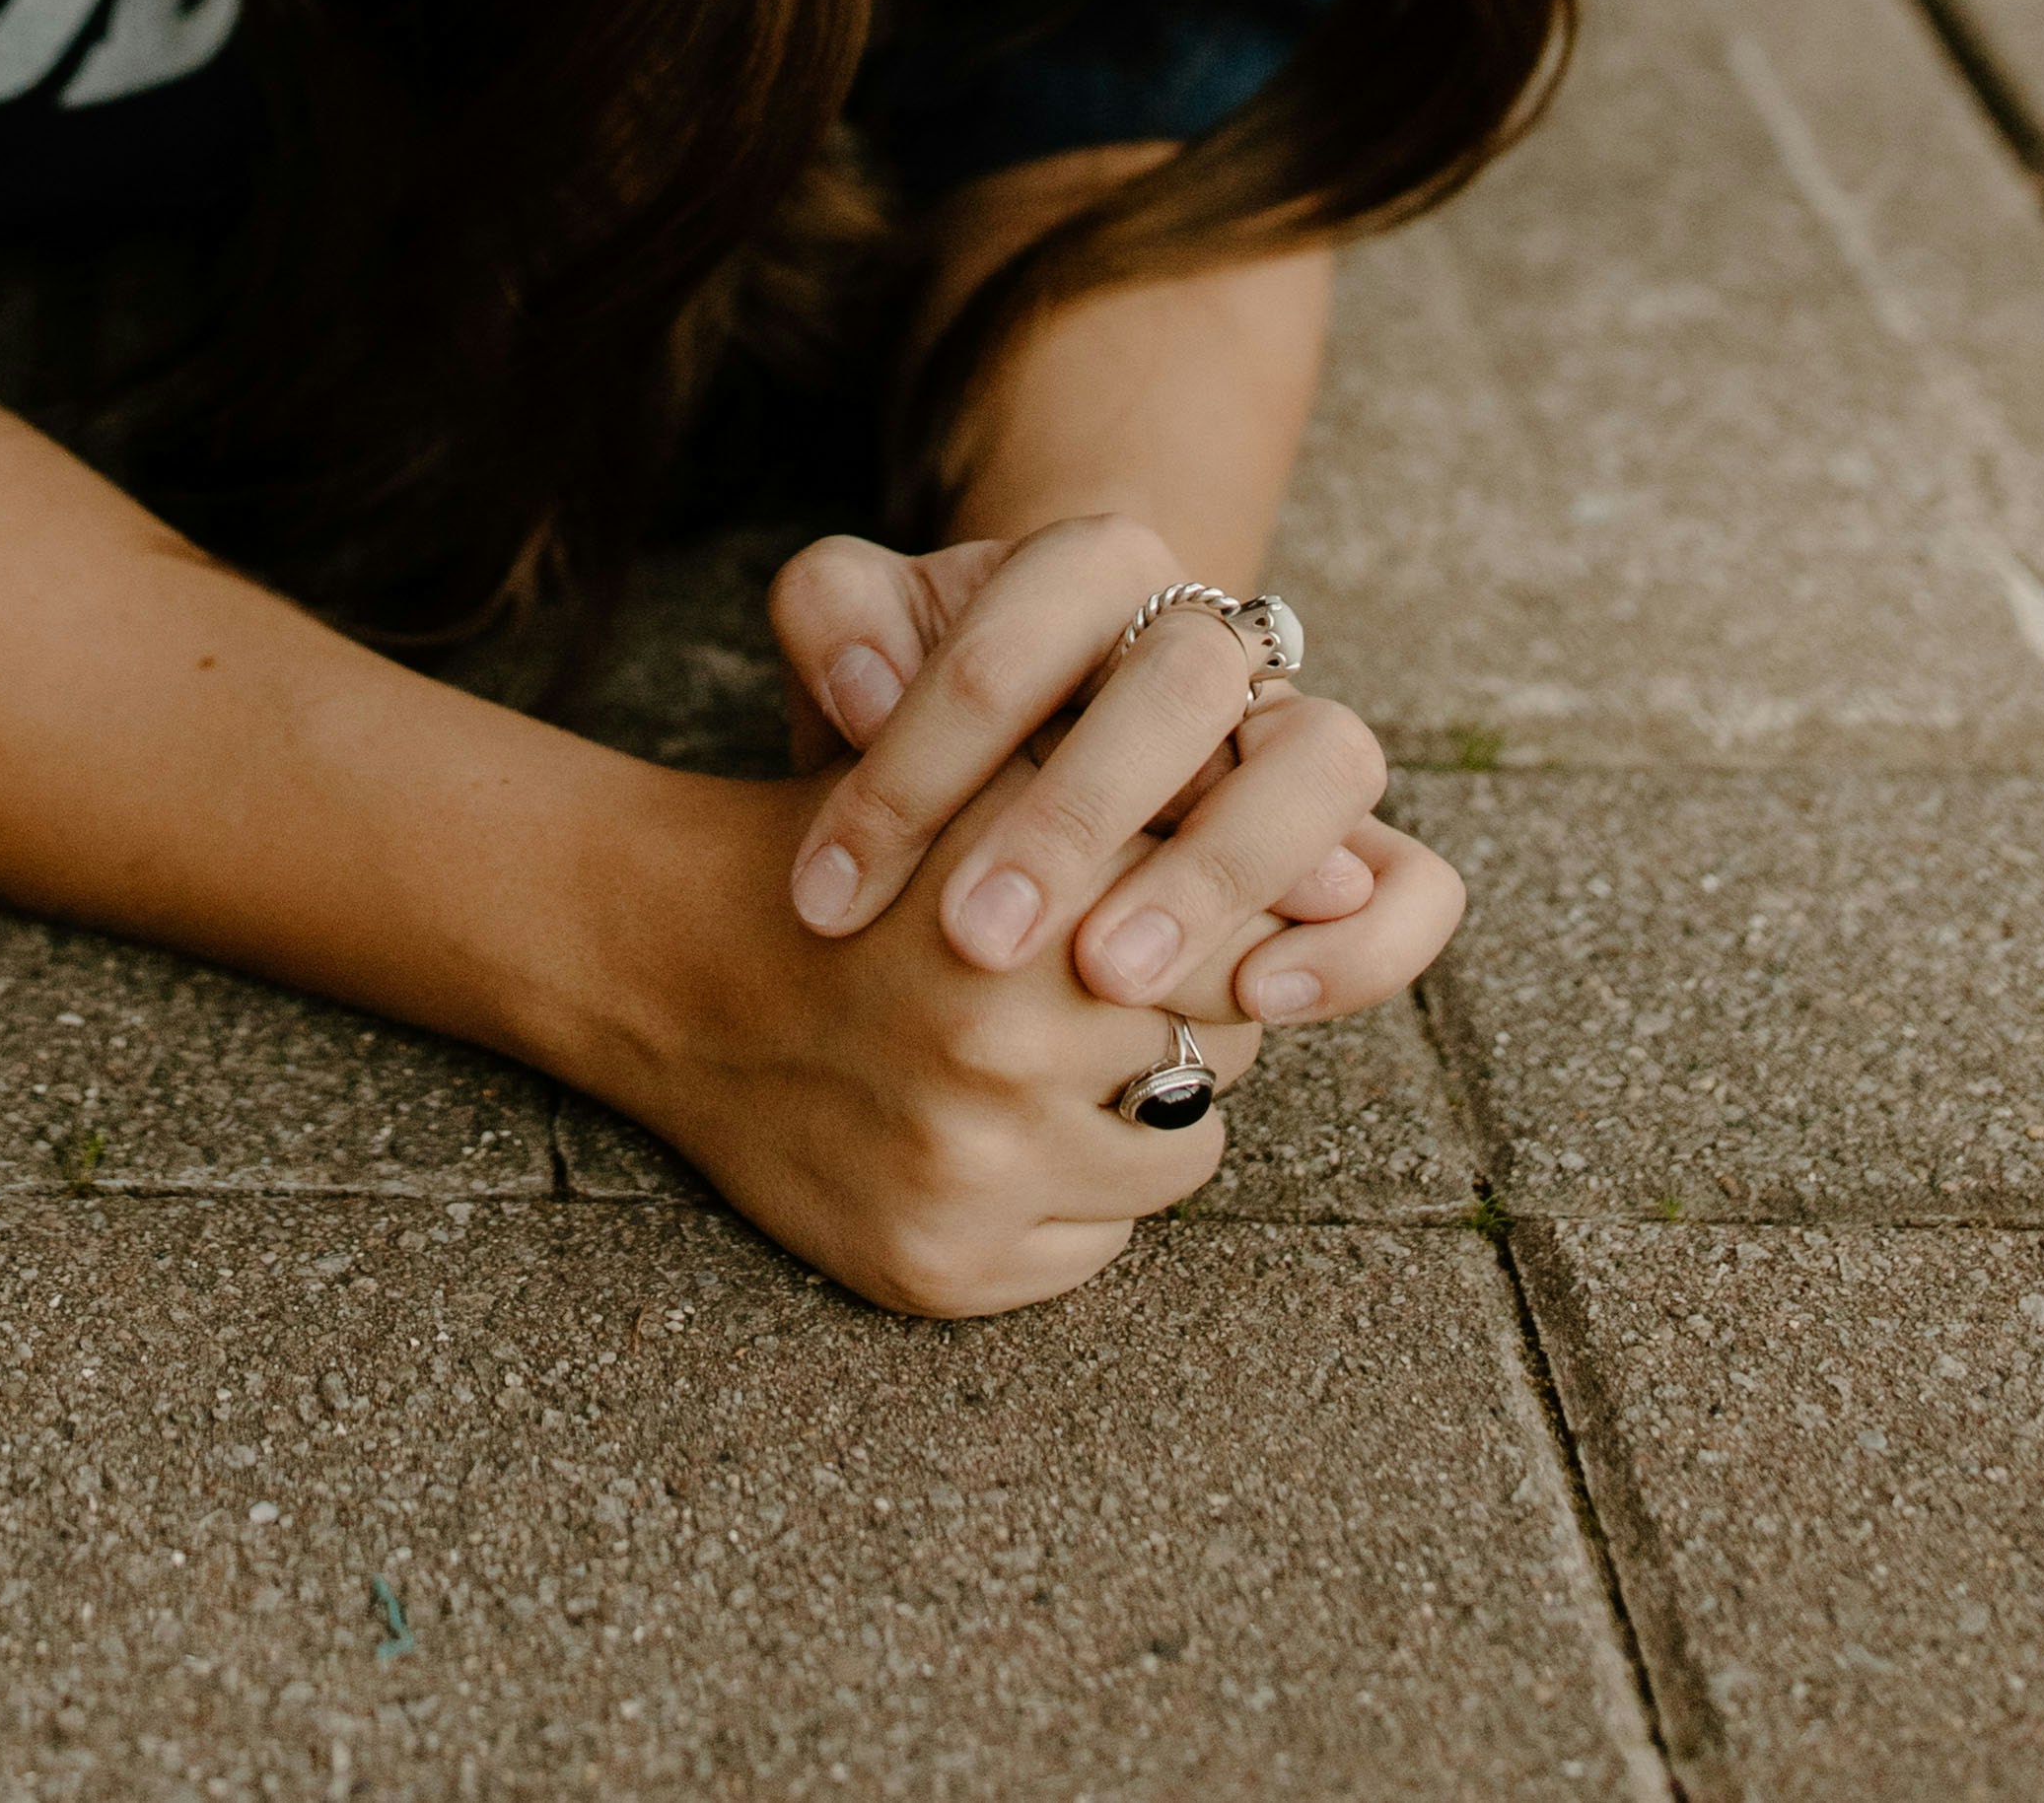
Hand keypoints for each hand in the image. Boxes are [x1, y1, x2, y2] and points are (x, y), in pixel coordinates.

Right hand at [606, 736, 1269, 1322]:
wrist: (673, 960)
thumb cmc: (874, 844)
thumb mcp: (1004, 772)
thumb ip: (1165, 805)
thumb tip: (1370, 879)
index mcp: (1028, 899)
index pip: (1245, 927)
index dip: (1222, 906)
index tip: (1189, 898)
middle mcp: (1000, 1042)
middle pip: (1223, 1040)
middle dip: (1183, 1002)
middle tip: (1093, 974)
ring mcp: (972, 1169)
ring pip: (1179, 1152)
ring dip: (1137, 1103)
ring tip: (1044, 1052)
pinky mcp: (943, 1271)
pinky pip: (1102, 1247)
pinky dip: (1073, 1194)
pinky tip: (994, 1129)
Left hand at [767, 515, 1462, 1037]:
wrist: (1016, 763)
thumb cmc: (917, 714)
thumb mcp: (857, 648)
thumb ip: (839, 620)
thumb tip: (867, 685)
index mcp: (1093, 566)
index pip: (1027, 617)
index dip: (922, 751)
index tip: (830, 887)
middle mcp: (1214, 640)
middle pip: (1188, 677)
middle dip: (1074, 812)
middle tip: (972, 938)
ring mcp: (1297, 743)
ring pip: (1330, 762)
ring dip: (1222, 870)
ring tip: (1112, 976)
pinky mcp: (1360, 855)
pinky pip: (1416, 886)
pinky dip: (1363, 945)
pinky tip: (1260, 998)